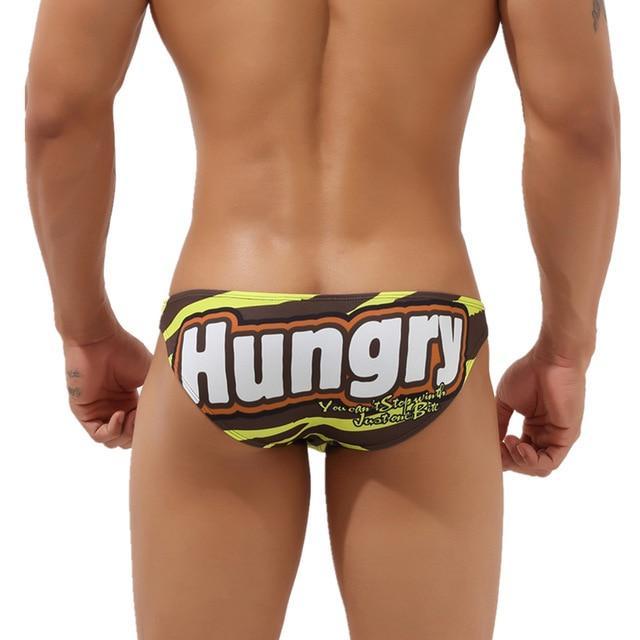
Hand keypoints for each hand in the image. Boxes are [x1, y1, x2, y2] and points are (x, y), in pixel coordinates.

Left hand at [62, 325, 151, 448]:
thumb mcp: (150, 375)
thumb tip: (172, 413)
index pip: (141, 427)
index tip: (157, 415)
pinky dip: (112, 430)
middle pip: (128, 439)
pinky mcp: (84, 412)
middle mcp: (114, 408)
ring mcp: (98, 412)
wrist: (100, 339)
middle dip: (139, 434)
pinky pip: (98, 435)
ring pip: (114, 441)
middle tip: (143, 418)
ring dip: (126, 434)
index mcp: (130, 401)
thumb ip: (159, 394)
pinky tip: (120, 414)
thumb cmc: (125, 350)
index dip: (150, 426)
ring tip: (132, 415)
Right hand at [496, 341, 586, 476]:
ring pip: (539, 468)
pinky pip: (550, 461)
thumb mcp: (506, 401)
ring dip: (520, 462)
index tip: (489, 446)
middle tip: (497, 447)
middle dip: (510, 461)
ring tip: (508, 443)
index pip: (517, 454)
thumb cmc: (529, 373)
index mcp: (533, 428)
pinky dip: (532, 460)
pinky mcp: (566, 437)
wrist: (550, 359)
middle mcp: (546, 435)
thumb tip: (490, 441)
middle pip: (527, 464)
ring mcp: (557, 437)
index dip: (502, 455)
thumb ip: (499, 422)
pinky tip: (519, 446)